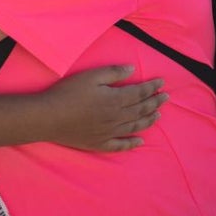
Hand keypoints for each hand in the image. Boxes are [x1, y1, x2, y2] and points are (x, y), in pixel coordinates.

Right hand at [45, 65, 166, 151]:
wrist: (49, 117)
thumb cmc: (68, 93)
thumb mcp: (90, 77)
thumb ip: (113, 73)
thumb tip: (132, 70)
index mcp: (115, 99)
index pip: (139, 92)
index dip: (152, 87)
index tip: (162, 83)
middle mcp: (117, 118)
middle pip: (140, 110)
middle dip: (155, 102)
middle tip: (166, 98)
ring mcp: (109, 133)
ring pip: (135, 127)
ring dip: (148, 120)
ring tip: (158, 115)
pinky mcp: (100, 143)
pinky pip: (121, 145)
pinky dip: (132, 144)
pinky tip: (140, 142)